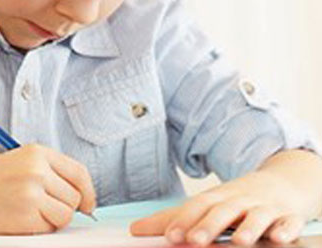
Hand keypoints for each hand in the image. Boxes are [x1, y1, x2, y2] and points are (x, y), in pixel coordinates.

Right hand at [0, 144, 96, 233]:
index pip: (79, 172)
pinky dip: (37, 228)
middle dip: (63, 207)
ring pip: (65, 215)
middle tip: (41, 208)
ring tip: (27, 212)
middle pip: (75, 197)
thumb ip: (48, 172)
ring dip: (51, 220)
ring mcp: (32, 192)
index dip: (88, 192)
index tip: (88, 204)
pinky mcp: (26, 215)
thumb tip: (80, 196)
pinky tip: (17, 218)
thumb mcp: (17, 162)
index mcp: (37, 152)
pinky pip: (48, 228)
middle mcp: (37, 169)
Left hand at [130, 170, 313, 245]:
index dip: (184, 220)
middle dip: (210, 225)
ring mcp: (266, 207)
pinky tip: (279, 238)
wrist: (282, 182)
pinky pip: (289, 222)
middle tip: (196, 240)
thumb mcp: (207, 205)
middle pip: (224, 211)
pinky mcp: (289, 216)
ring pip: (257, 216)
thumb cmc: (236, 200)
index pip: (197, 207)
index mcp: (217, 199)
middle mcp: (240, 201)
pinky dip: (285, 228)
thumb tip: (134, 230)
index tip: (170, 236)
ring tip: (240, 242)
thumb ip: (173, 219)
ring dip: (249, 228)